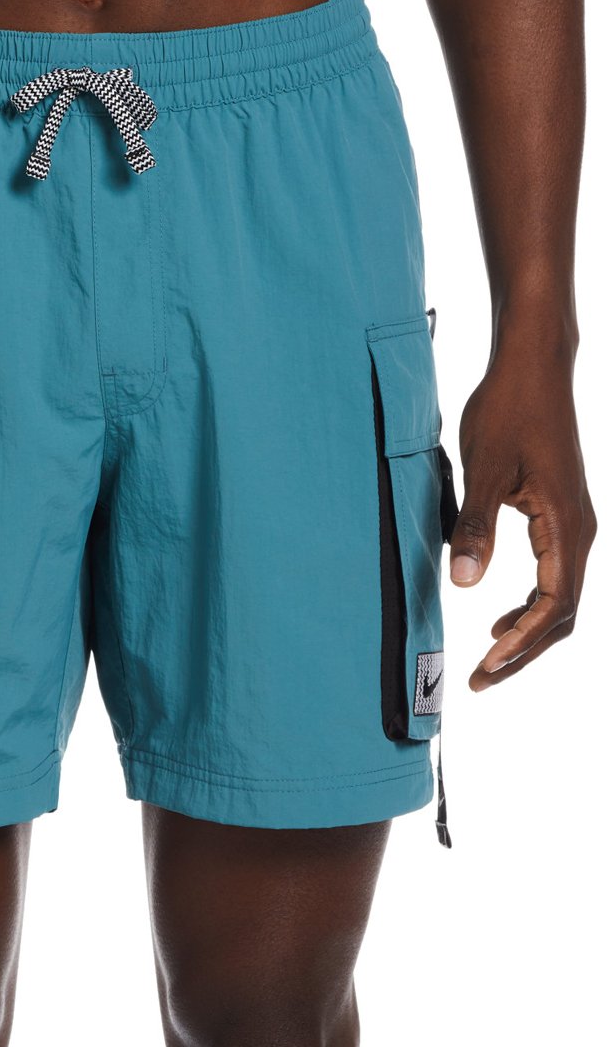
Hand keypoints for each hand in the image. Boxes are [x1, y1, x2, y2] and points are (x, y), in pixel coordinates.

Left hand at [449, 348, 596, 689]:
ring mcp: (574, 523)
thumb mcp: (483, 470)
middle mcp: (580, 531)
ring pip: (560, 597)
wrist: (532, 367)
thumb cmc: (507, 411)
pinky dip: (531, 605)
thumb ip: (476, 527)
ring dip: (528, 632)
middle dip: (524, 651)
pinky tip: (501, 614)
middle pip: (562, 613)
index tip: (486, 667)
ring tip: (491, 657)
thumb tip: (467, 584)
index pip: (553, 605)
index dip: (521, 644)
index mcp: (566, 526)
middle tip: (482, 679)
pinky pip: (555, 575)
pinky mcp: (560, 513)